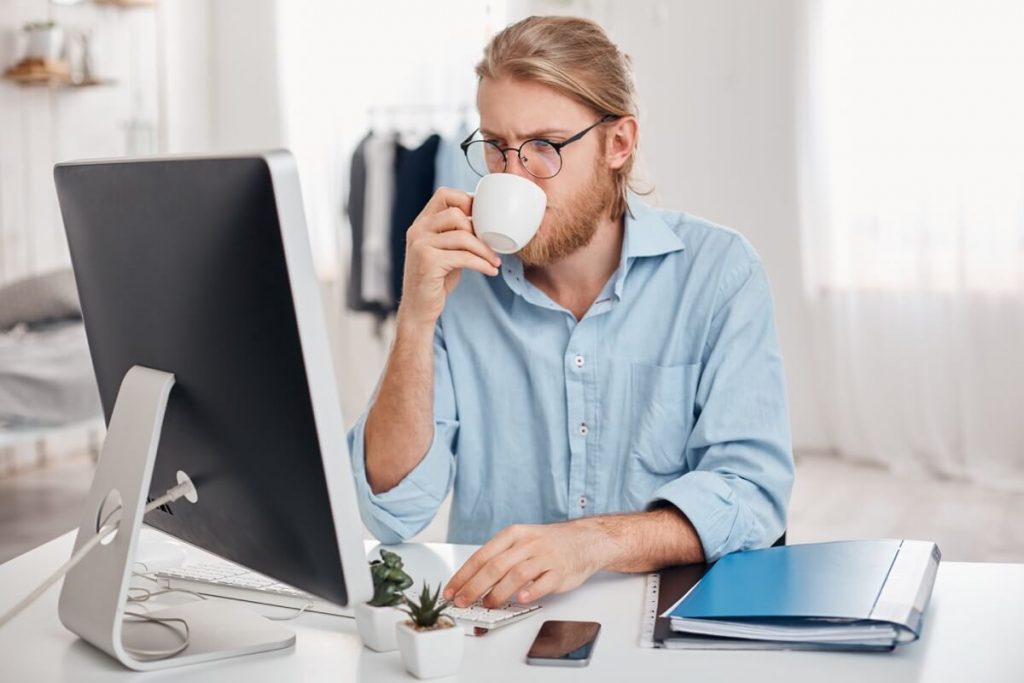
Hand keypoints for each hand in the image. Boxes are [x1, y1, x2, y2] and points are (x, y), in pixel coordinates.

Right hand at [396, 187, 501, 329]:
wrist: (418, 309)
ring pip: (462, 236)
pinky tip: (491, 271)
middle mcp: (418, 230)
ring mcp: (420, 244)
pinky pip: (464, 257)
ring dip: (485, 250)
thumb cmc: (436, 280)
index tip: (485, 218)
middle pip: (456, 214)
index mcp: (422, 223)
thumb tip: (487, 223)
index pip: (444, 195)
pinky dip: (482, 264)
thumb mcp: (445, 251)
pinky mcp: (428, 261)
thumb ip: (457, 235)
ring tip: (495, 260)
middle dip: (479, 229)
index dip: (467, 201)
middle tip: (492, 244)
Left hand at [442, 520, 614, 607]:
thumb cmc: (546, 544)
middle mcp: (526, 544)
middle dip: (474, 587)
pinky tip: (521, 599)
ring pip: (516, 575)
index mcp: (512, 535)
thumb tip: (471, 582)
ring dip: (499, 592)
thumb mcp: (520, 541)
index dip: (464, 575)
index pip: (481, 556)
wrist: (582, 540)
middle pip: (495, 566)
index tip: (452, 590)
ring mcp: (544, 557)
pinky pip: (543, 582)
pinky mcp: (559, 571)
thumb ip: (499, 558)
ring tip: (488, 605)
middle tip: (463, 602)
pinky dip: (531, 591)